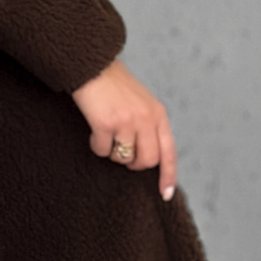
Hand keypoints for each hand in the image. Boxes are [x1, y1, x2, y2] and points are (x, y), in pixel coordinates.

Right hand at [70, 56, 176, 200]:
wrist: (92, 65)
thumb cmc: (114, 85)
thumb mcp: (141, 102)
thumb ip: (149, 125)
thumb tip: (148, 157)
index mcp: (158, 114)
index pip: (168, 152)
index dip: (168, 176)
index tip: (165, 195)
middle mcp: (146, 118)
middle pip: (146, 161)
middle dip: (133, 164)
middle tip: (122, 154)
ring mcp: (126, 122)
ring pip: (122, 158)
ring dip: (112, 153)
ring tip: (106, 136)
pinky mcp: (105, 124)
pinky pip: (101, 150)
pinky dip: (96, 145)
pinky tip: (94, 130)